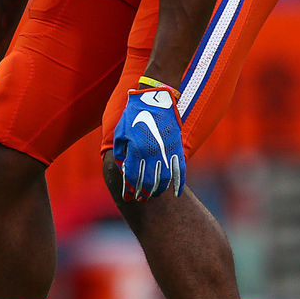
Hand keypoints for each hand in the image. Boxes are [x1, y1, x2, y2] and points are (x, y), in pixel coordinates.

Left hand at [113, 86, 184, 201]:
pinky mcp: (177, 148)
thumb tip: (122, 169)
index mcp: (136, 150)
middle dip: (143, 194)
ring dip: (158, 191)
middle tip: (140, 200)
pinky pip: (180, 170)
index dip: (129, 190)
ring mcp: (166, 151)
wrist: (155, 98)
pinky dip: (178, 184)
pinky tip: (176, 193)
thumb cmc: (133, 115)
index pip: (132, 178)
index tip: (128, 198)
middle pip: (148, 182)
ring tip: (152, 196)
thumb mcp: (120, 133)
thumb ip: (119, 153)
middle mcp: (151, 153)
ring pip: (164, 180)